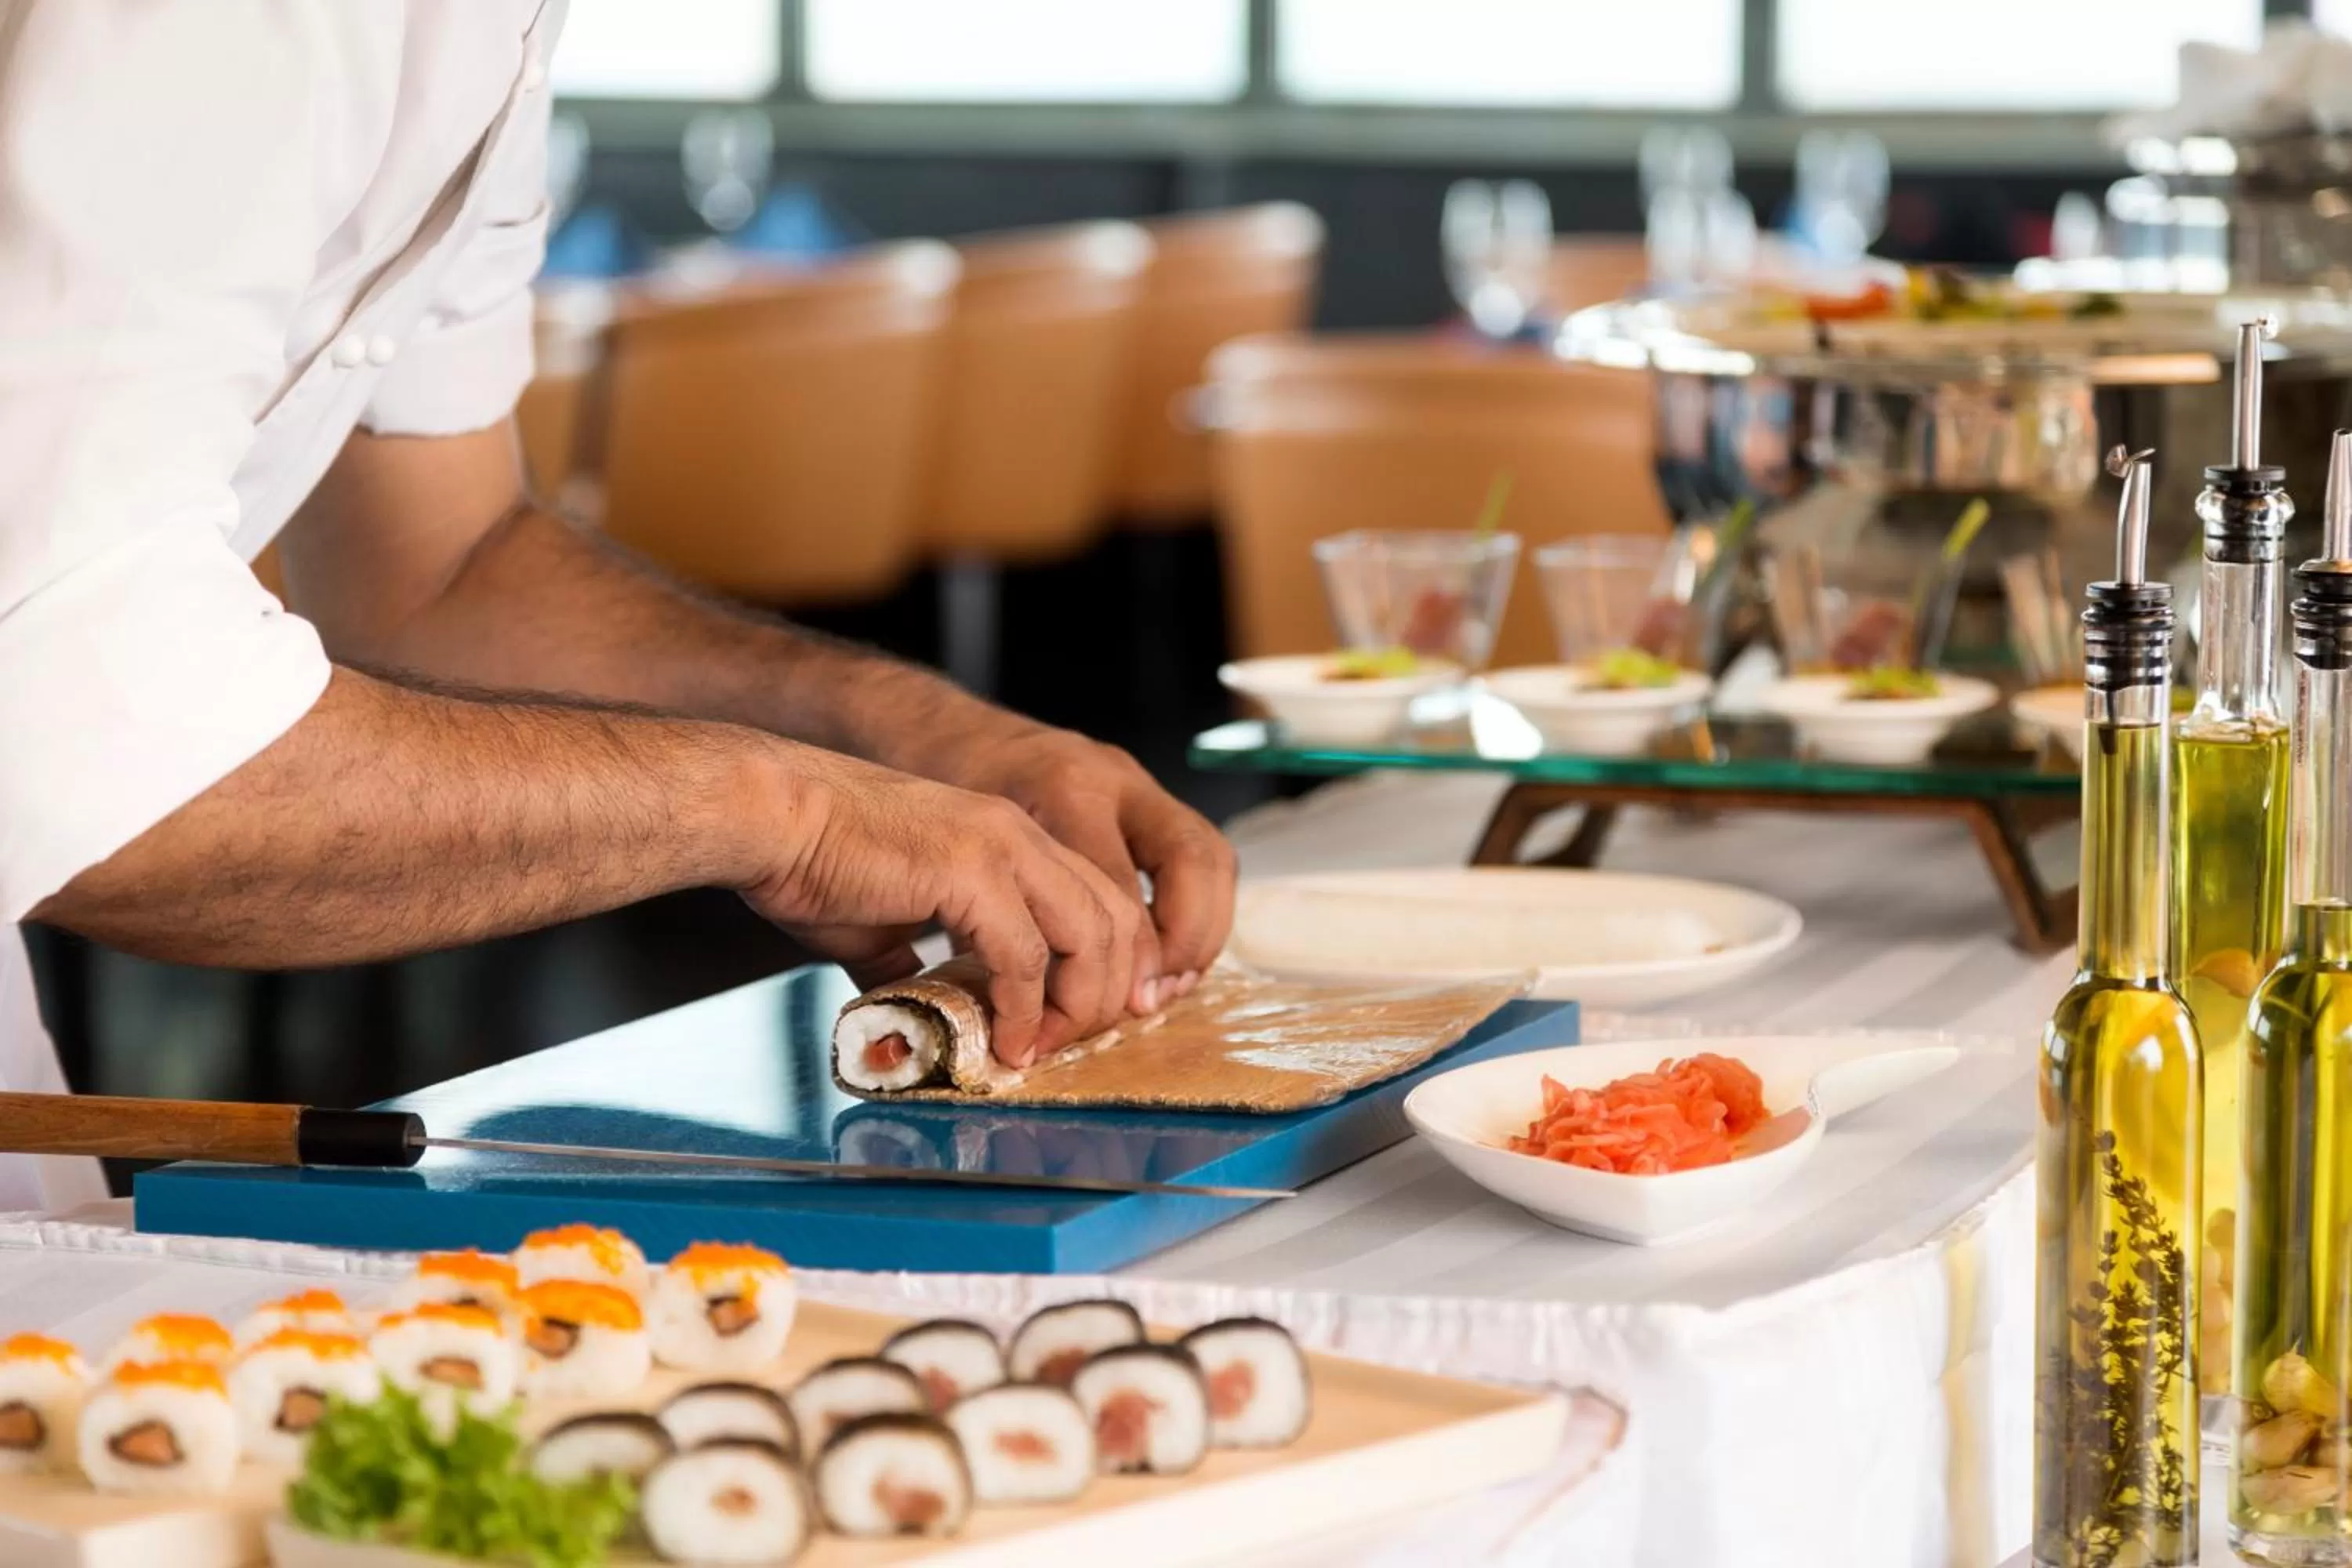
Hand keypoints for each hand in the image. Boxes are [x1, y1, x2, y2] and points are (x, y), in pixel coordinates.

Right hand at [740, 744, 1142, 1067]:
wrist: (768, 817)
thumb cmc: (813, 862)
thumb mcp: (886, 927)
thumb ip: (920, 969)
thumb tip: (925, 1018)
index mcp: (1010, 838)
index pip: (1100, 903)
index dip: (1102, 972)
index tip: (1070, 1026)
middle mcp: (1020, 835)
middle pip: (1118, 919)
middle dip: (1107, 994)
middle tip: (1069, 1046)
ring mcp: (1001, 846)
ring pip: (1093, 935)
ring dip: (1077, 1006)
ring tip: (1039, 1049)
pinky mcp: (970, 870)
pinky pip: (1026, 955)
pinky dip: (1025, 1009)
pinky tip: (1004, 1041)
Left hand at [925, 722, 1236, 1003]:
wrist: (950, 733)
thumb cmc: (941, 792)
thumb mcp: (953, 852)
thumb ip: (985, 920)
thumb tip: (1010, 1019)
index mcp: (1065, 790)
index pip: (1121, 887)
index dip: (1125, 959)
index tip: (1107, 1011)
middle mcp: (1114, 780)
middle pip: (1192, 860)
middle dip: (1186, 940)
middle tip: (1152, 997)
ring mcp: (1137, 783)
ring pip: (1209, 856)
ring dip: (1202, 929)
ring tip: (1166, 986)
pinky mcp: (1144, 798)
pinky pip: (1198, 856)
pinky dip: (1195, 911)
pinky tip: (1164, 957)